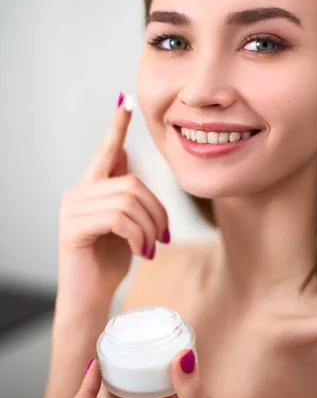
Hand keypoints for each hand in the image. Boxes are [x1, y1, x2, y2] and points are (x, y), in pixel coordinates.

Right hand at [56, 92, 169, 315]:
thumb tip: (128, 153)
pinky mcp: (72, 229)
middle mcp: (78, 192)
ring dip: (149, 226)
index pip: (107, 150)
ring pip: (127, 200)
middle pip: (132, 183)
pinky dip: (137, 236)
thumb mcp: (125, 221)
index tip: (127, 100)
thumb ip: (123, 189)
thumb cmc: (110, 259)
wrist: (92, 297)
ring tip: (152, 246)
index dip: (118, 125)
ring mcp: (72, 209)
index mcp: (92, 187)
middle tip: (163, 236)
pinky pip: (118, 218)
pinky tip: (140, 251)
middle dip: (157, 210)